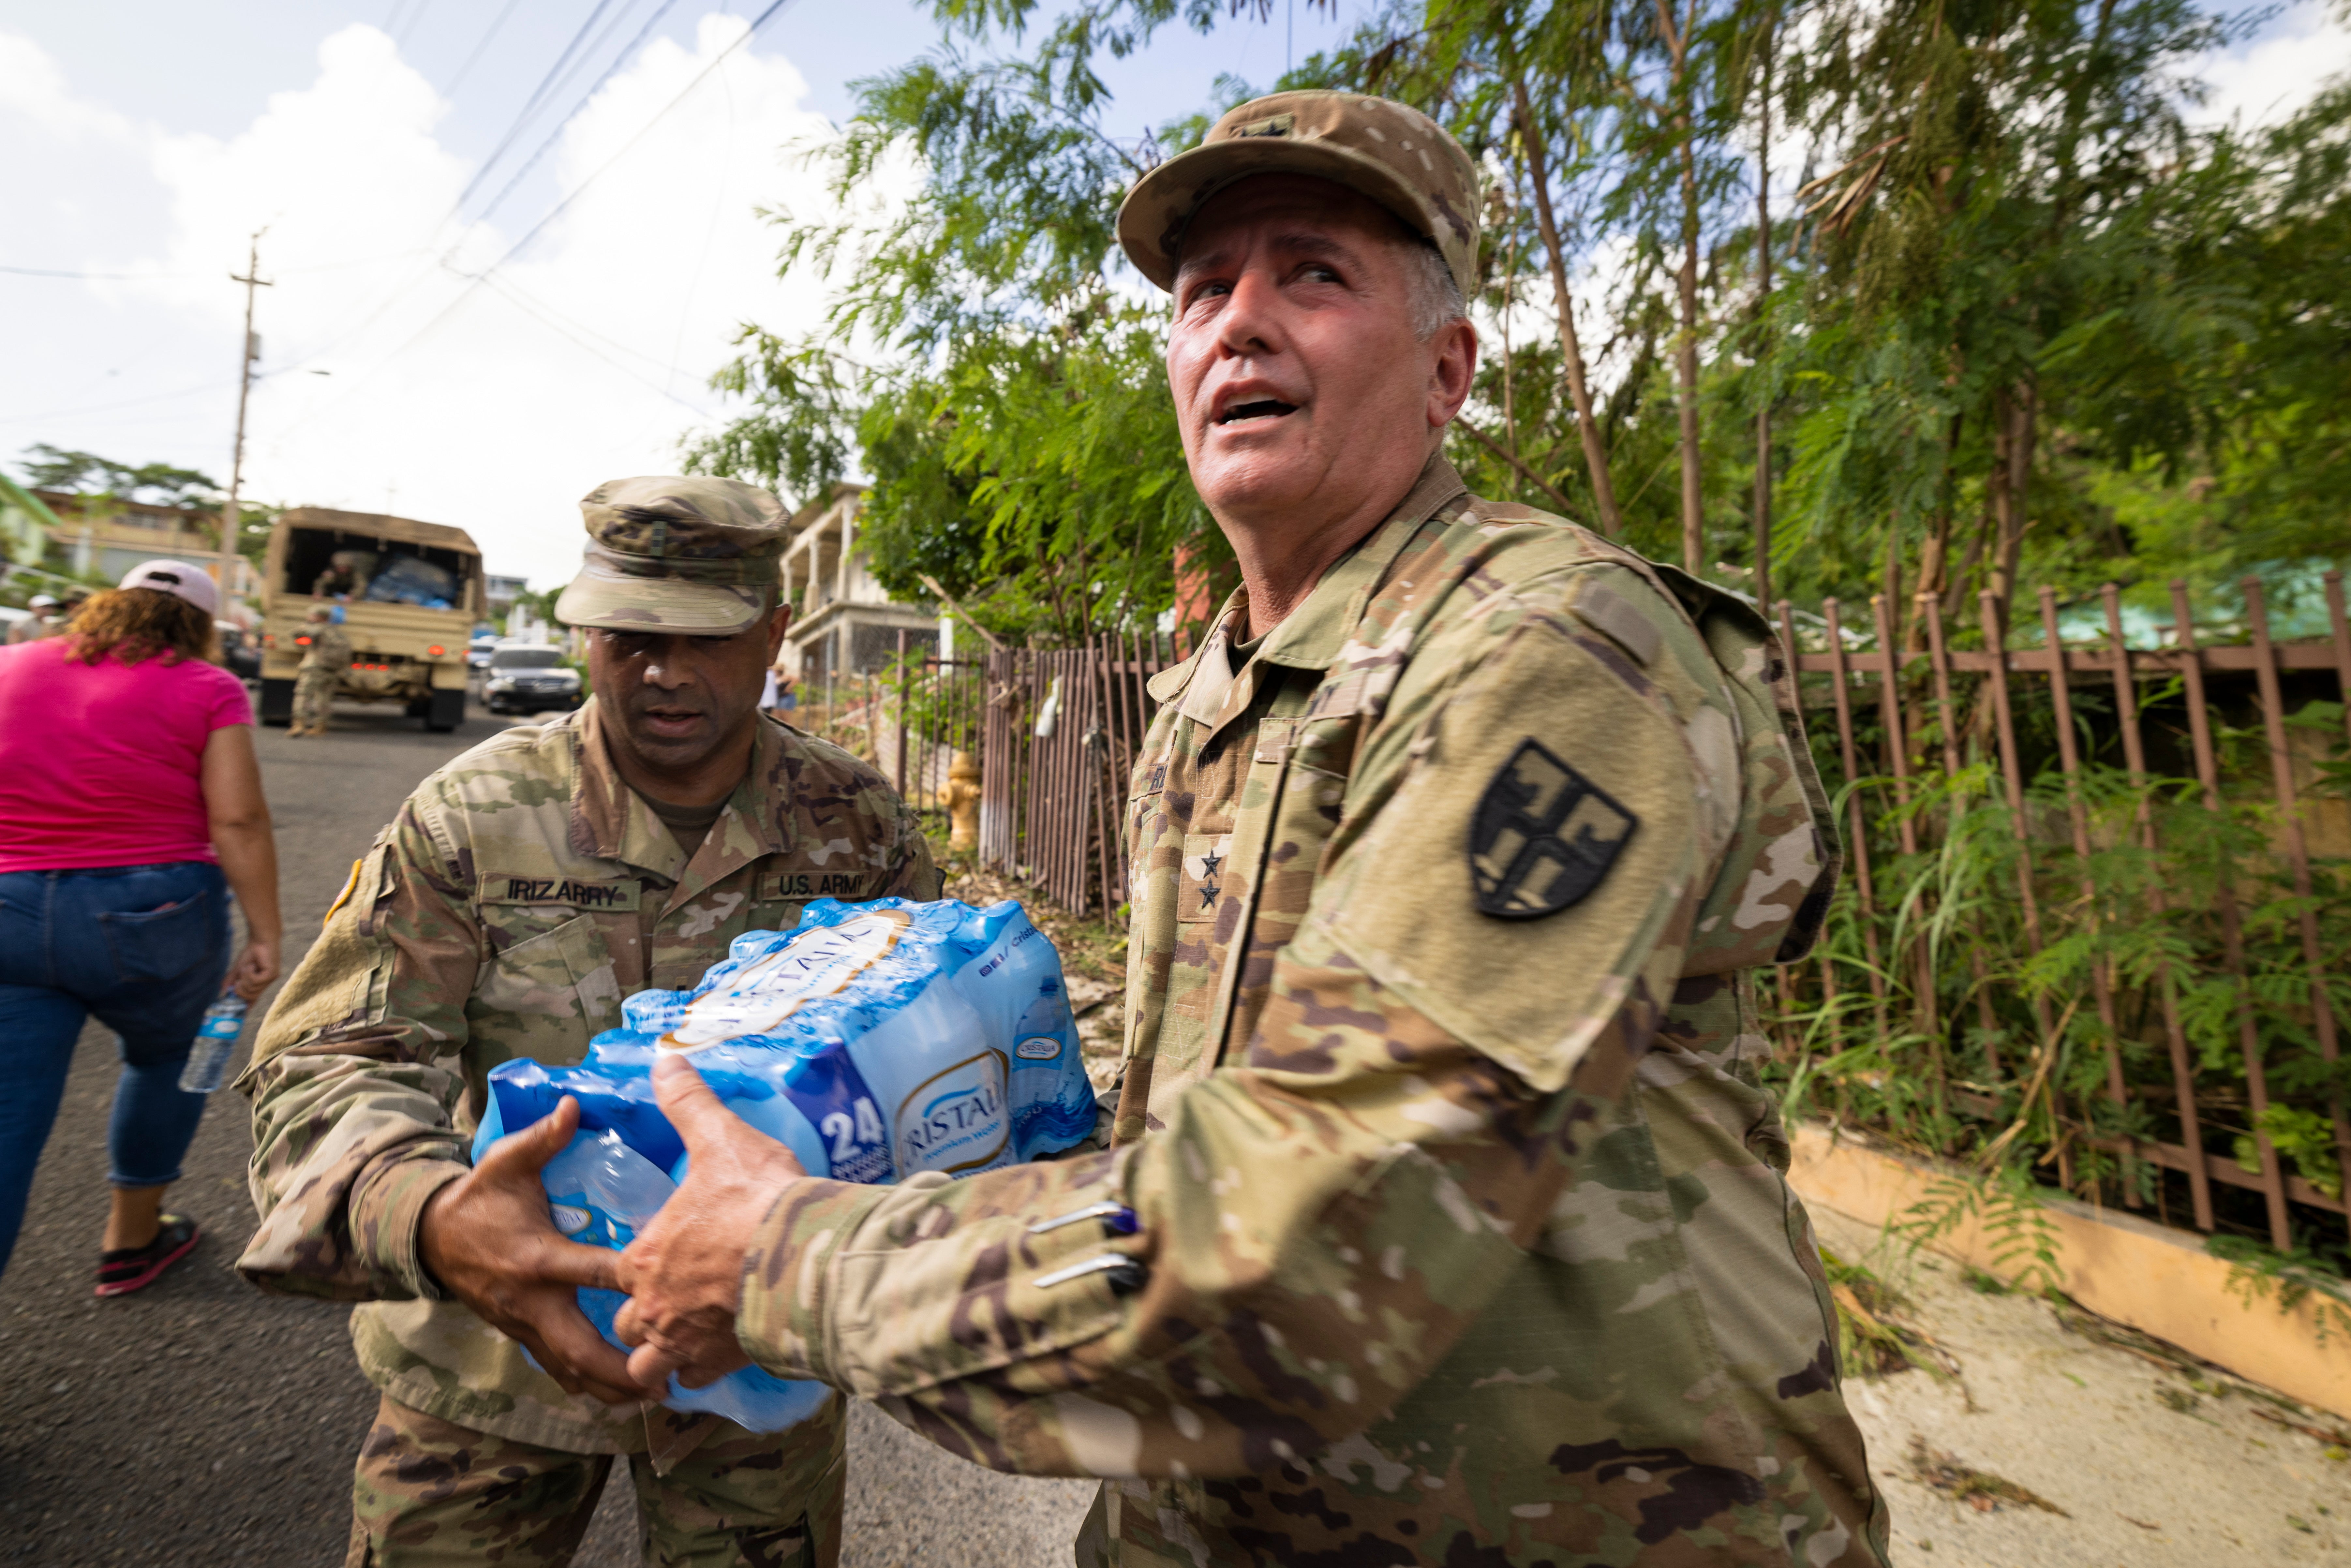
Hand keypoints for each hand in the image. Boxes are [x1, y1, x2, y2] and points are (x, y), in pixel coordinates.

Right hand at [228, 936, 279, 1000]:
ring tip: (246, 968)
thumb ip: (230, 981)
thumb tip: (222, 993)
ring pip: (252, 989)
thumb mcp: (238, 970)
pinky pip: (256, 981)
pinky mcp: (272, 974)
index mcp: (259, 983)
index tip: (241, 1014)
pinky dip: (249, 974)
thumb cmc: (251, 953)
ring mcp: (270, 979)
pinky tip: (251, 965)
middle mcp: (266, 983)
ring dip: (244, 978)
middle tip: (236, 981)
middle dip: (240, 990)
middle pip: (250, 996)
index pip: (254, 998)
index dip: (247, 1006)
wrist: (260, 940)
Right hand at [418, 1095, 647, 1403]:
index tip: (665, 1291)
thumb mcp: (505, 1162)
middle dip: (618, 1368)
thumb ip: (542, 1138)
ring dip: (607, 1387)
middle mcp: (531, 1300)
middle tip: (662, 1379)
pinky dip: (584, 1385)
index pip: (588, 1270)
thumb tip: (573, 1104)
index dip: (625, 1281)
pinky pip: (554, 1368)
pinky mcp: (519, 1335)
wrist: (428, 1237)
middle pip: (577, 1346)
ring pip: (567, 1368)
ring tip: (652, 1397)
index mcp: (536, 1257)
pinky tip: (617, 1396)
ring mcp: (523, 1325)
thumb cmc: (478, 1197)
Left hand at [615, 1053, 808, 1389]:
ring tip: (683, 1343)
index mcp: (645, 1258)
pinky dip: (700, 1372)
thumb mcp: (720, 1139)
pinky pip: (695, 1381)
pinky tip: (719, 1353)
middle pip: (629, 1323)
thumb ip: (689, 1104)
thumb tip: (664, 1061)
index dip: (637, 1266)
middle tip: (671, 1301)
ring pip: (650, 1366)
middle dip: (644, 1316)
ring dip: (661, 1357)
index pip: (618, 1272)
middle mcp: (655, 1306)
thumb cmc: (756, 1199)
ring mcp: (687, 1341)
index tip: (658, 1261)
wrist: (803, 1255)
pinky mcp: (723, 1362)